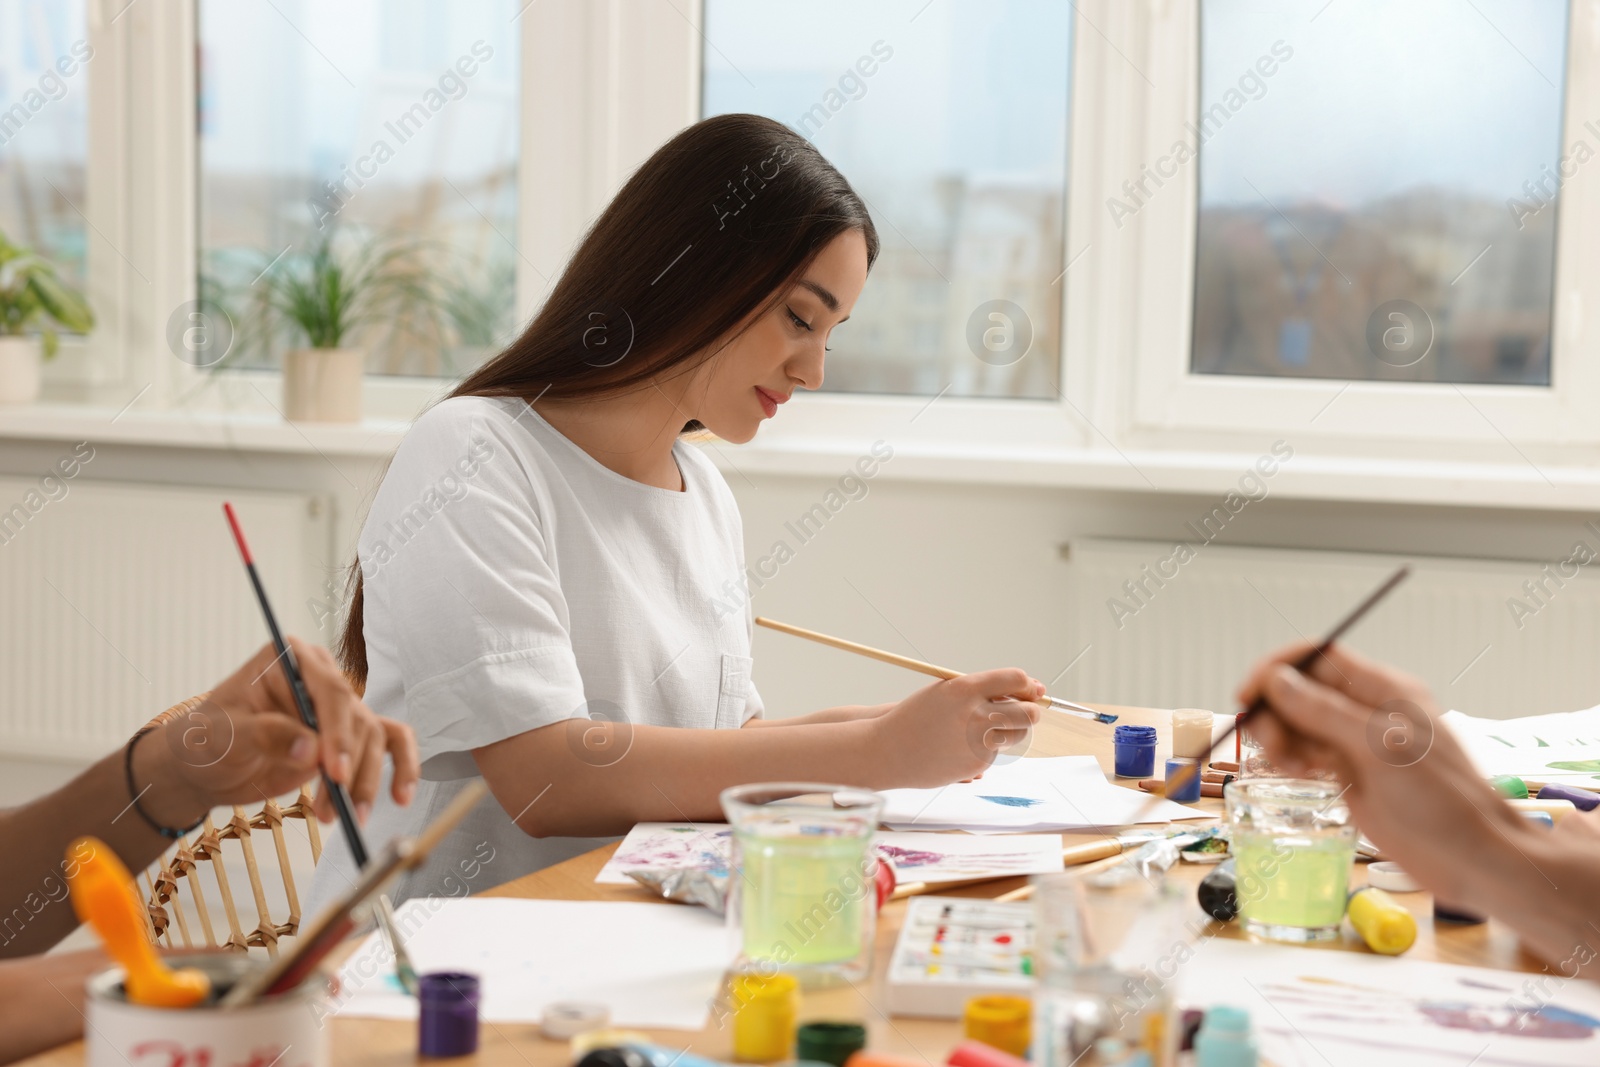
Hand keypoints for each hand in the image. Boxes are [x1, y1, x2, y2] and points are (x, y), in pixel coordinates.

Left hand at [137, 637, 420, 826]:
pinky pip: (388, 744)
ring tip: (347, 818)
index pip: (330, 690)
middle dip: (352, 767)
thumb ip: (266, 736)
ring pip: (373, 739)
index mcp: (290, 660)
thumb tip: (310, 750)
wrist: (206, 767)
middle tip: (338, 805)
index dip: (338, 732)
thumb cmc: (208, 741)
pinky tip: (400, 795)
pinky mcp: (346, 737)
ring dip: (365, 782)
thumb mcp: (225, 737)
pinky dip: (400, 768)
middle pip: (356, 718)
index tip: (335, 772)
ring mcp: (336, 708)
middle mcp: (320, 677)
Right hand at [870, 669, 1044, 787]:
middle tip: (1026, 710)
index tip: (1028, 689)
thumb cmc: (917, 716)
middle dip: (1032, 710)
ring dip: (1013, 729)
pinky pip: (996, 752)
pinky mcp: (976, 764)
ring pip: (1018, 734)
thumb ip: (983, 689)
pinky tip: (962, 746)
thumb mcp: (946, 691)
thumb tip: (1030, 689)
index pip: (1015, 679)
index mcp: (965, 688)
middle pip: (1028, 711)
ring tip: (988, 727)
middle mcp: (975, 715)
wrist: (889, 750)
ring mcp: (977, 742)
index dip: (1027, 684)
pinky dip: (987, 748)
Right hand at [1235, 640, 1524, 899]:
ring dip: (1280, 738)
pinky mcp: (1349, 774)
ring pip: (1298, 723)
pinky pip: (1306, 753)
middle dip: (1276, 711)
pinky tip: (1298, 774)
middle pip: (1300, 690)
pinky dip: (1290, 759)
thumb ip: (1325, 712)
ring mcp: (1356, 743)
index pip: (1318, 658)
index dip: (1279, 668)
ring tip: (1289, 767)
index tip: (1249, 695)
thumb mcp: (1380, 748)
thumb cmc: (1442, 798)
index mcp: (1383, 690)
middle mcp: (1365, 711)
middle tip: (1271, 745)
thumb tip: (1277, 680)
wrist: (1471, 856)